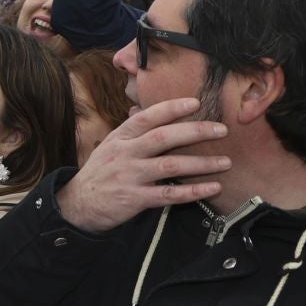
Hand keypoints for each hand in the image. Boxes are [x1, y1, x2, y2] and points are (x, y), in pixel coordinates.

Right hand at [57, 98, 231, 233]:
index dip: (171, 108)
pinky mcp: (136, 199)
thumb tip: (161, 115)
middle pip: (163, 138)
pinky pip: (170, 195)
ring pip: (171, 166)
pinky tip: (212, 187)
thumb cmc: (101, 172)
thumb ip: (135, 133)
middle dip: (195, 131)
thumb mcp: (111, 146)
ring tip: (225, 162)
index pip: (147, 117)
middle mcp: (125, 153)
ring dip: (201, 163)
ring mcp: (130, 176)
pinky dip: (193, 191)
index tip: (196, 102)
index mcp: (120, 137)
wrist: (79, 203)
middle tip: (222, 130)